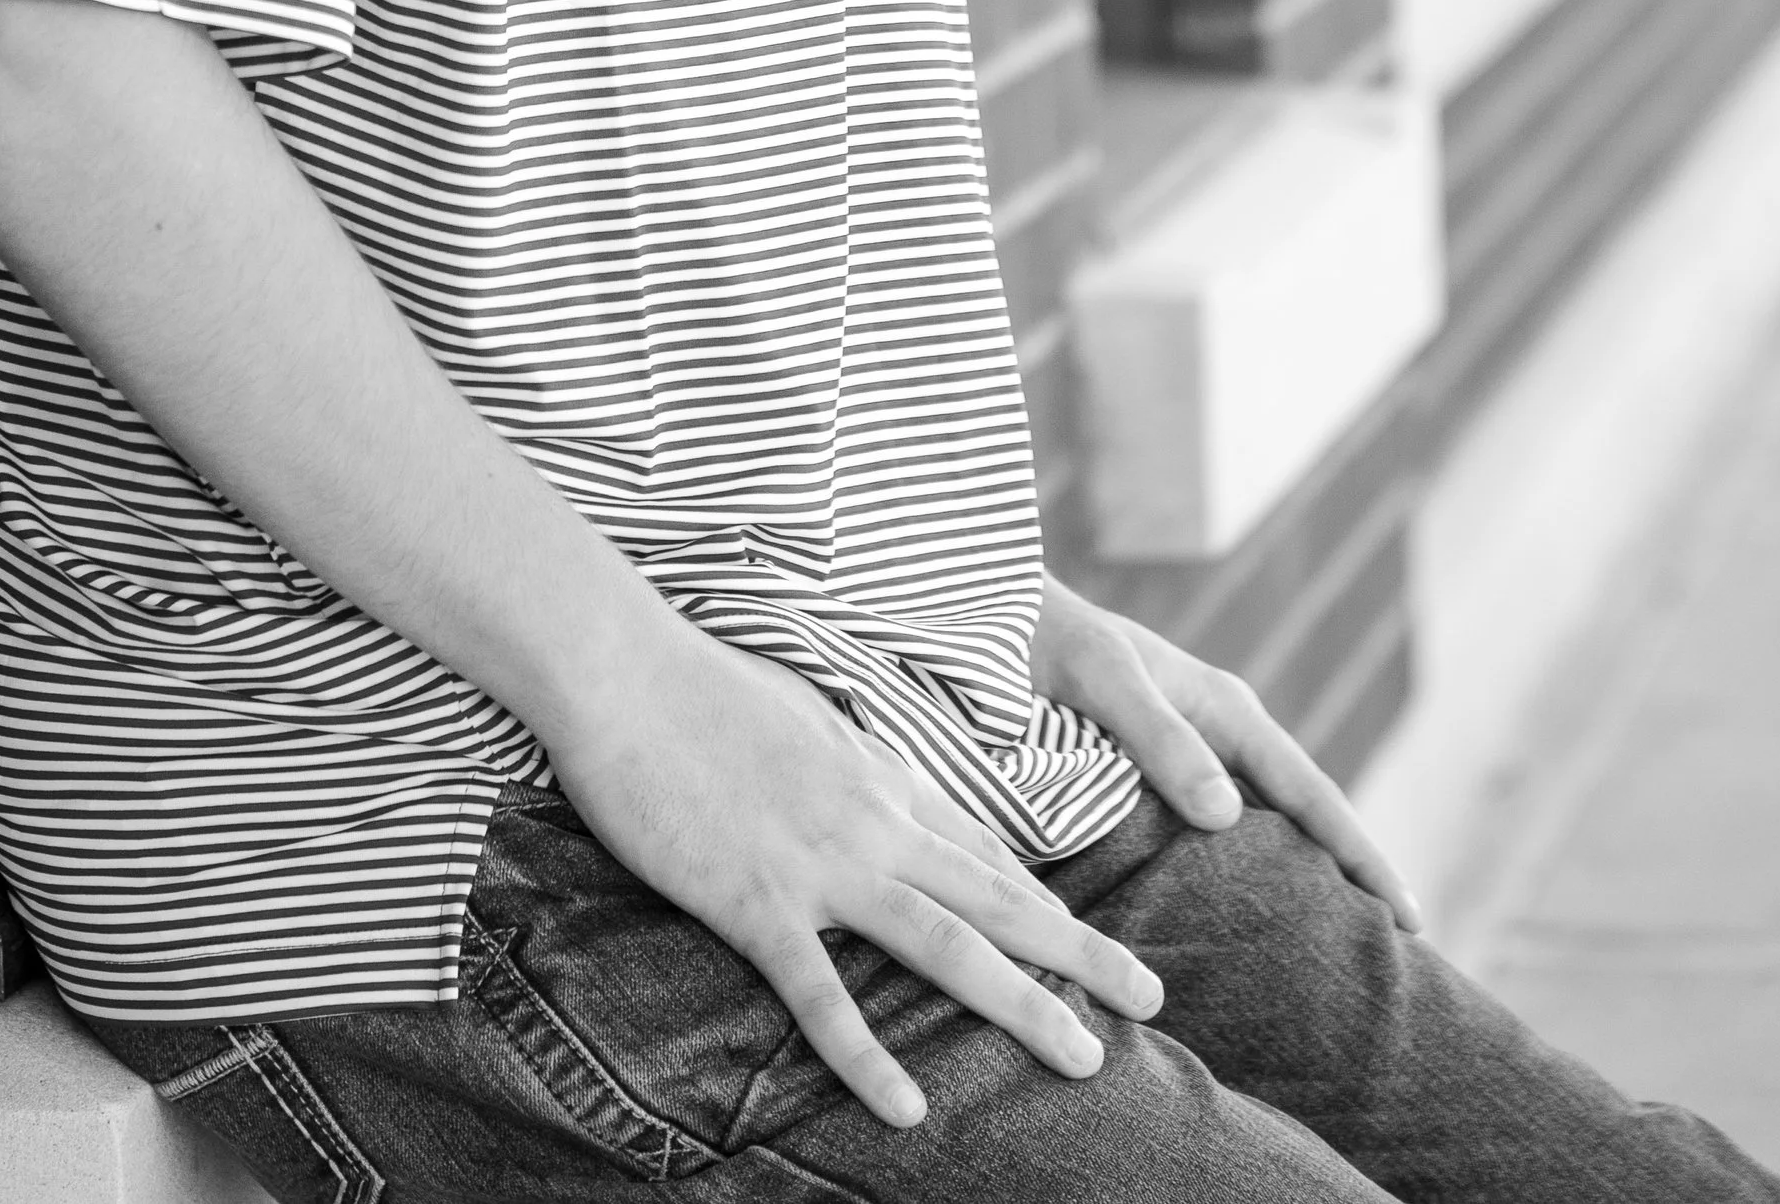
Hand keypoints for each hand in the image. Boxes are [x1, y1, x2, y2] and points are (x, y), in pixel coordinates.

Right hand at [543, 611, 1163, 1127]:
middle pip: (997, 899)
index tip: (1097, 945)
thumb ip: (849, 760)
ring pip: (946, 944)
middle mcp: (872, 823)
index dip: (1046, 903)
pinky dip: (869, 1055)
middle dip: (1082, 952)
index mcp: (879, 778)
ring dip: (1023, 1004)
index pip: (982, 852)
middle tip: (1153, 997)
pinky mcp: (758, 901)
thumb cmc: (699, 687)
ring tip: (1087, 1058)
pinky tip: (909, 1108)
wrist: (626, 671)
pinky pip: (824, 994)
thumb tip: (882, 783)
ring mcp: (821, 865)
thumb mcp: (800, 716)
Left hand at [1032, 575, 1421, 930]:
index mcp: (1227, 710)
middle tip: (1397, 948)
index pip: (1313, 794)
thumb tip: (1226, 816)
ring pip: (1266, 827)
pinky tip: (1243, 915)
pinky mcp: (1158, 774)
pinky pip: (1220, 832)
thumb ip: (1162, 740)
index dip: (1361, 856)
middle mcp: (1222, 734)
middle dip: (1352, 873)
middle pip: (1305, 815)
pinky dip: (1247, 871)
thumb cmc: (1050, 639)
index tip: (1409, 917)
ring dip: (1302, 876)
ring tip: (1334, 945)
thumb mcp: (1107, 680)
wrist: (994, 614)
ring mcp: (1194, 754)